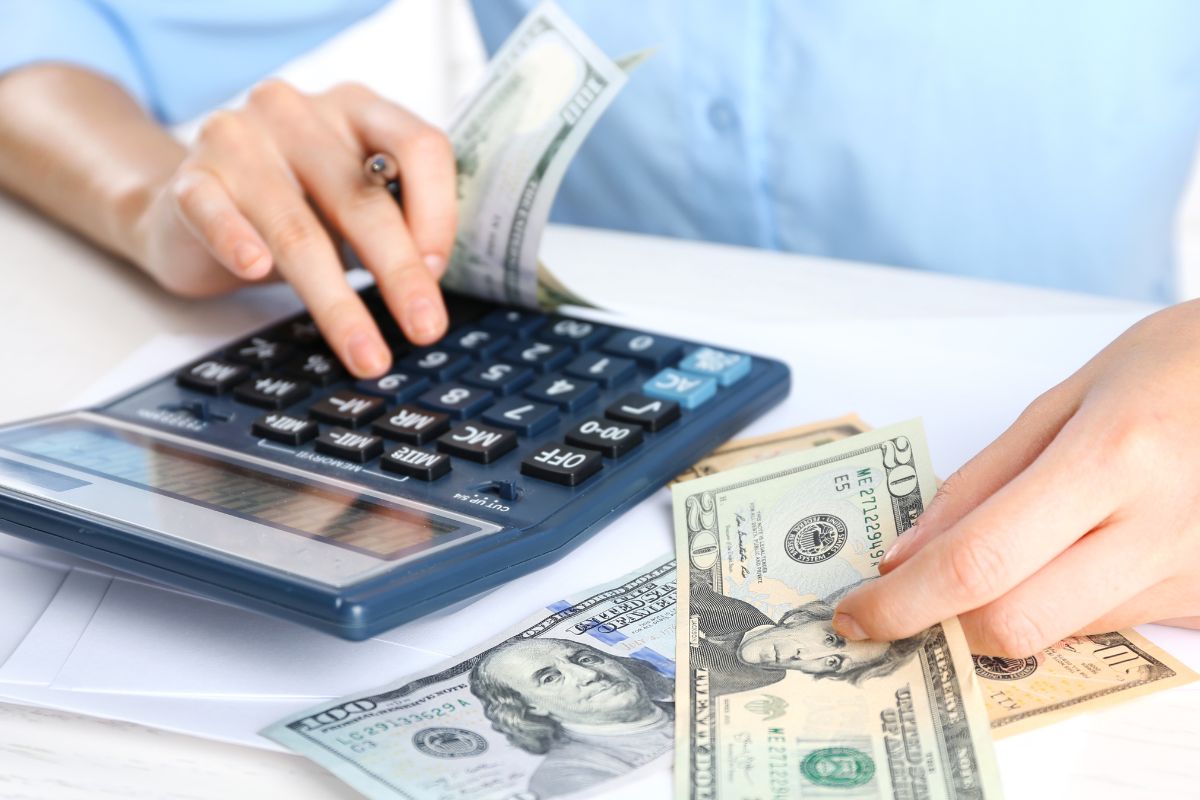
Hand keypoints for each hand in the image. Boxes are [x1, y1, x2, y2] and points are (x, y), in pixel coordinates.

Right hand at [130, 80, 455, 376]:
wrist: (193, 207)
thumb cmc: (294, 204)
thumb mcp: (352, 200)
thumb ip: (395, 218)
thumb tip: (431, 277)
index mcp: (356, 108)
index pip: (417, 145)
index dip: (439, 213)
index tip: (440, 271)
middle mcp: (298, 112)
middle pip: (362, 199)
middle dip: (400, 274)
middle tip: (424, 327)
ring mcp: (239, 140)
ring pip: (299, 229)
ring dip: (337, 301)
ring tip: (364, 352)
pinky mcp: (192, 178)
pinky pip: (215, 212)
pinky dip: (236, 241)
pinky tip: (255, 269)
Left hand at [834, 300, 1199, 656]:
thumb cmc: (1177, 369)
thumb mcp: (1064, 401)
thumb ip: (979, 484)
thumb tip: (905, 558)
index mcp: (1111, 457)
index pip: (979, 560)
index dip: (903, 601)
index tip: (856, 615)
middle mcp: (1159, 528)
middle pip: (1015, 622)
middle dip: (941, 622)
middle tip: (906, 602)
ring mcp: (1192, 574)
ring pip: (1058, 632)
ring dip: (1002, 606)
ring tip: (1011, 549)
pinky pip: (1105, 625)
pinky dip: (1060, 601)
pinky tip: (1073, 552)